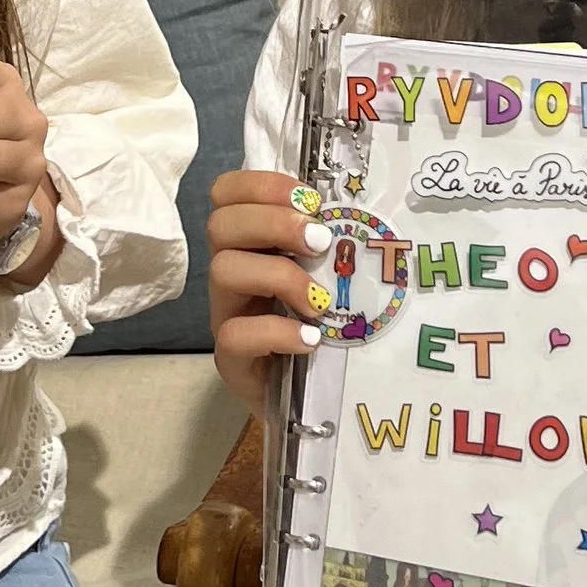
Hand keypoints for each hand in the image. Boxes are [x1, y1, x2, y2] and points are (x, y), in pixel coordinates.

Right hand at [207, 168, 335, 410]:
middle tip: (321, 241)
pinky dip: (277, 332)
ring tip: (319, 301)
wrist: (312, 401)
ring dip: (279, 276)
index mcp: (251, 244)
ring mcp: (227, 315)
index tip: (310, 201)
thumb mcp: (328, 278)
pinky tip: (311, 340)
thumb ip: (331, 246)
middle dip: (274, 222)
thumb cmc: (324, 328)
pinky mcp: (231, 359)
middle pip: (221, 224)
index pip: (227, 193)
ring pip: (222, 271)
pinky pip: (235, 334)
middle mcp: (231, 273)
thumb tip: (365, 210)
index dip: (263, 185)